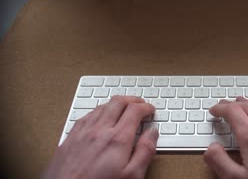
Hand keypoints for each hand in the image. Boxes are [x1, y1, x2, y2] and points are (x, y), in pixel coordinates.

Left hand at [43, 96, 157, 178]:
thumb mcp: (132, 177)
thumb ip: (145, 152)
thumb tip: (152, 133)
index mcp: (117, 139)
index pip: (135, 110)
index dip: (146, 107)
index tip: (150, 110)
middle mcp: (99, 130)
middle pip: (118, 102)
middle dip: (132, 100)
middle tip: (140, 104)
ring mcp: (82, 133)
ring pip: (101, 106)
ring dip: (116, 103)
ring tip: (123, 108)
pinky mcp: (69, 139)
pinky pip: (86, 115)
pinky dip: (99, 111)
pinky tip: (100, 117)